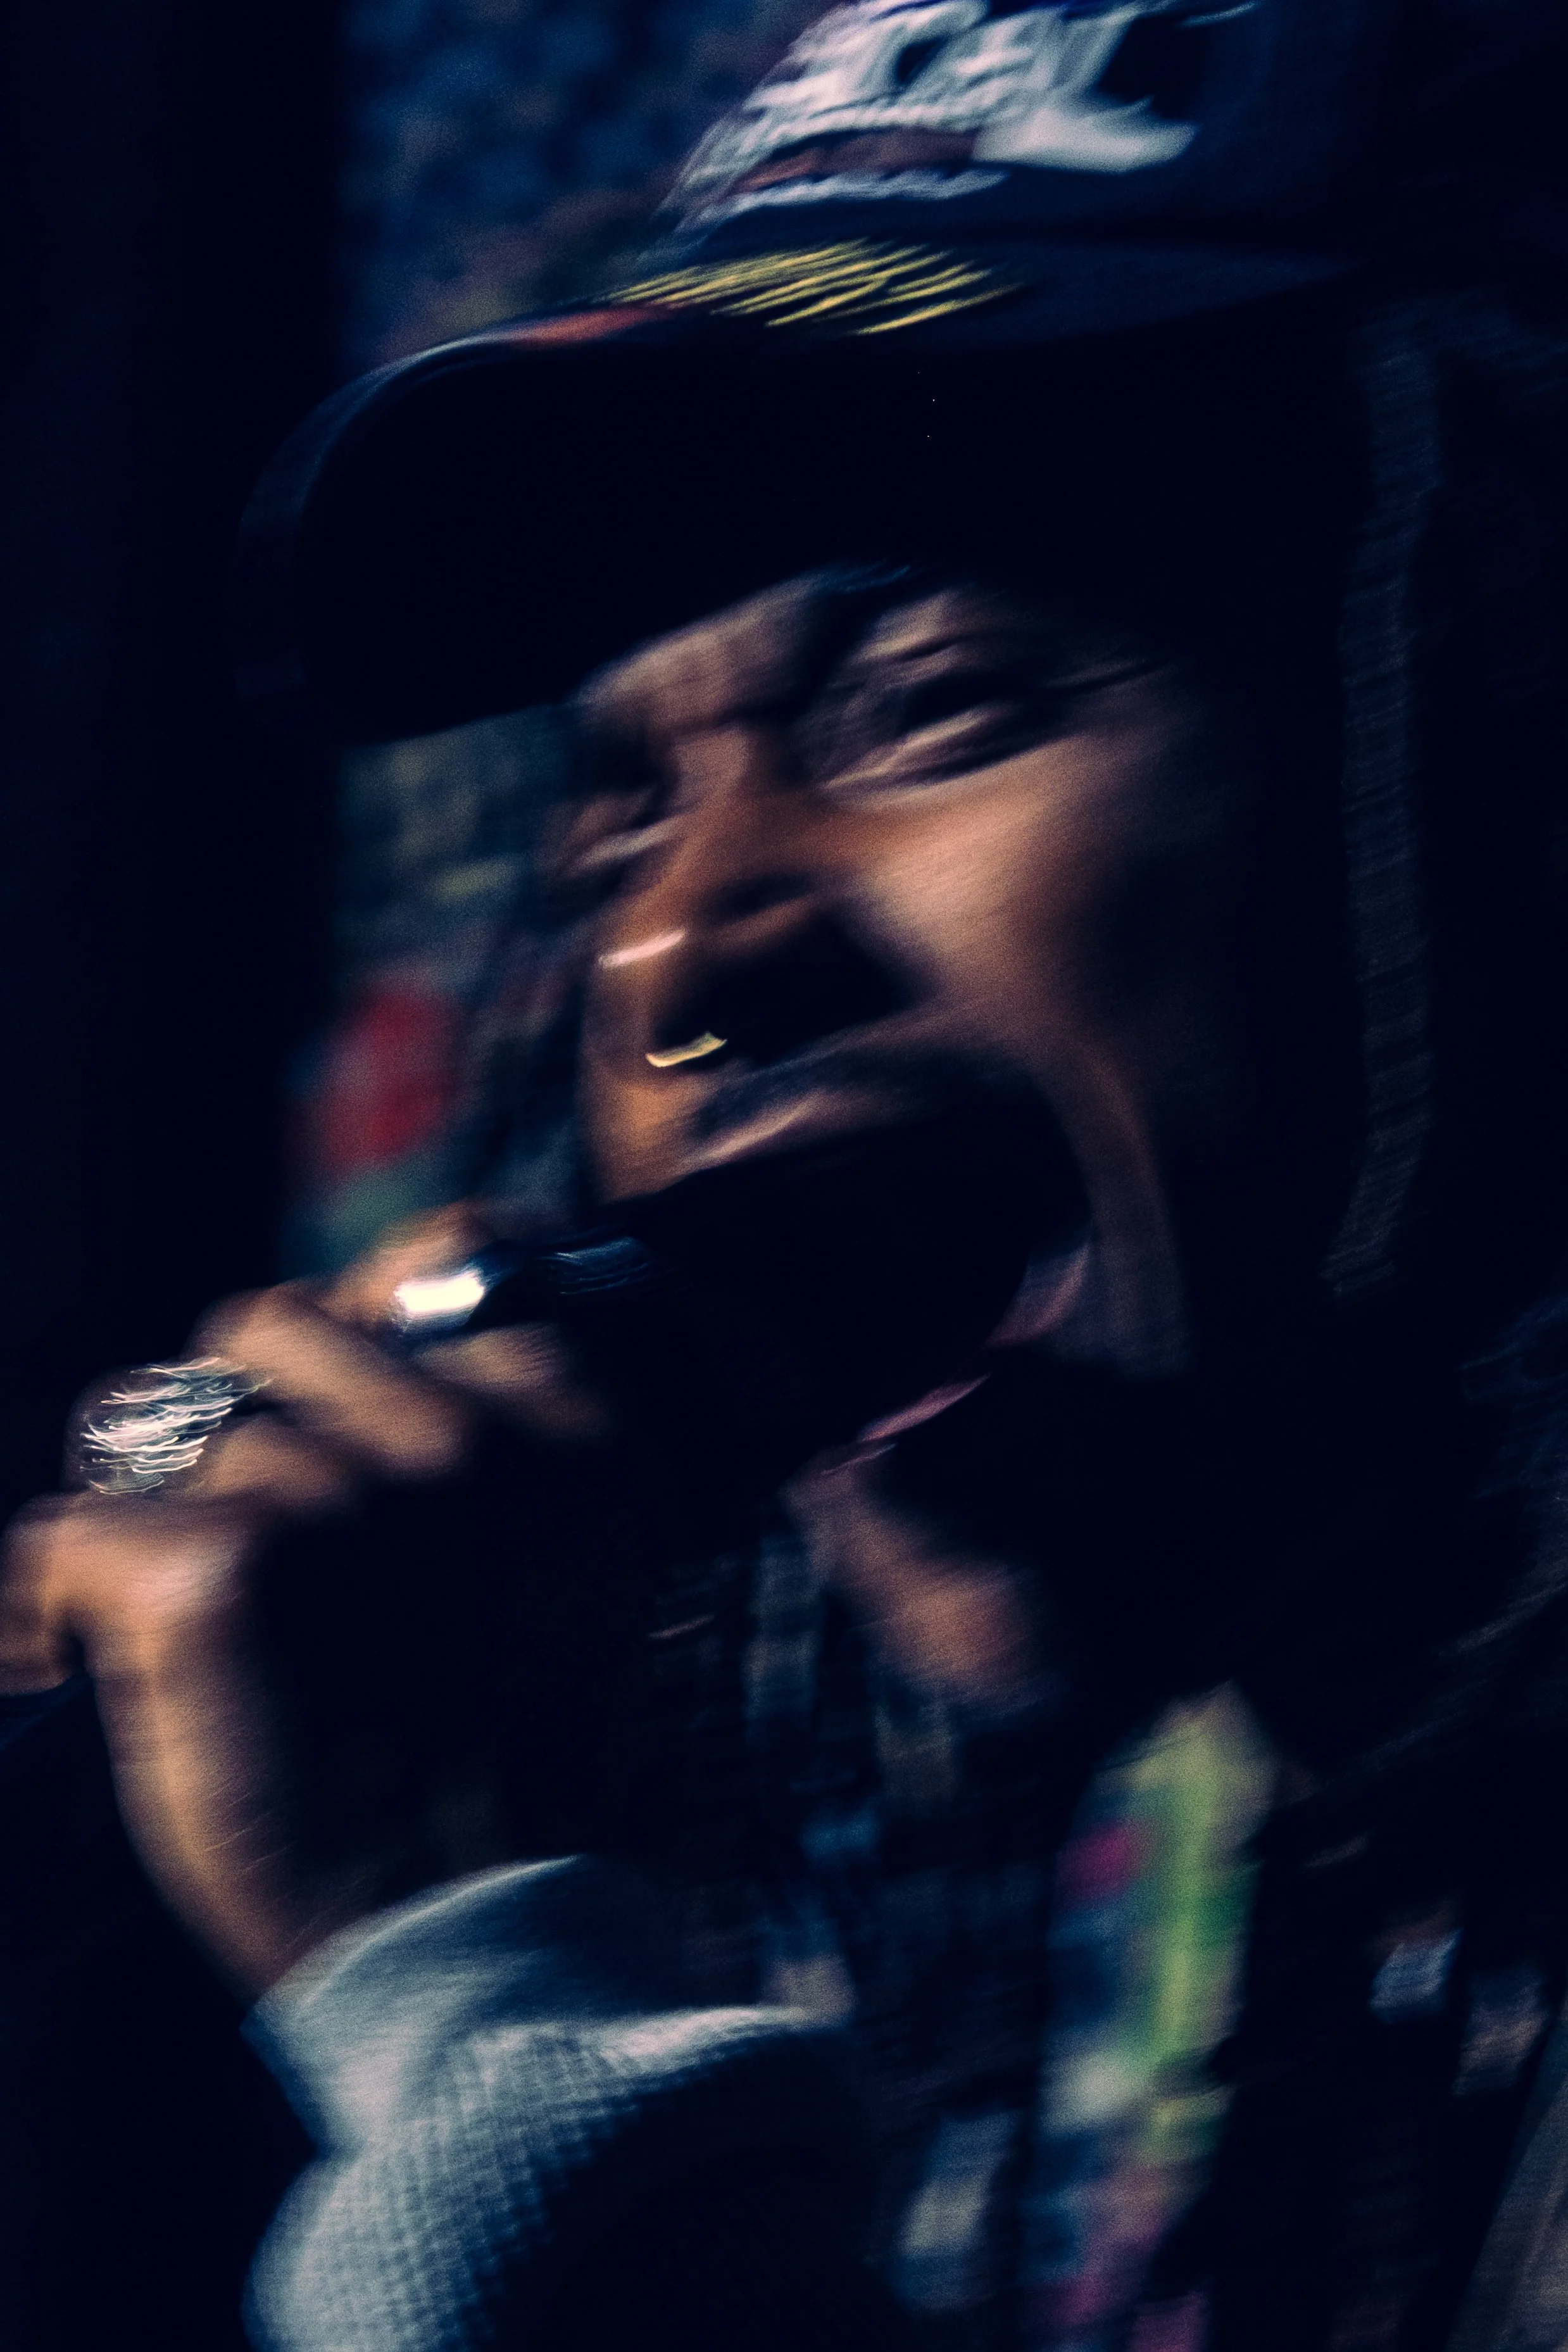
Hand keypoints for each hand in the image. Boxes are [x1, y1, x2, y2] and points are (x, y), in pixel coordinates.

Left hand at [0, 1208, 629, 1995]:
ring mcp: (348, 1496)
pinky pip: (67, 1533)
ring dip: (157, 1524)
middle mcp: (469, 1441)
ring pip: (162, 1427)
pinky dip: (54, 1615)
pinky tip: (99, 1678)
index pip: (424, 1275)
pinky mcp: (223, 1571)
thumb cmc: (498, 1766)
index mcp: (568, 1431)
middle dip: (235, 1419)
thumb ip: (485, 1439)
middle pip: (265, 1324)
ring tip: (204, 1644)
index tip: (349, 1436)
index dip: (355, 1354)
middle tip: (254, 1552)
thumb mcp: (551, 1565)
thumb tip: (360, 1311)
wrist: (472, 1949)